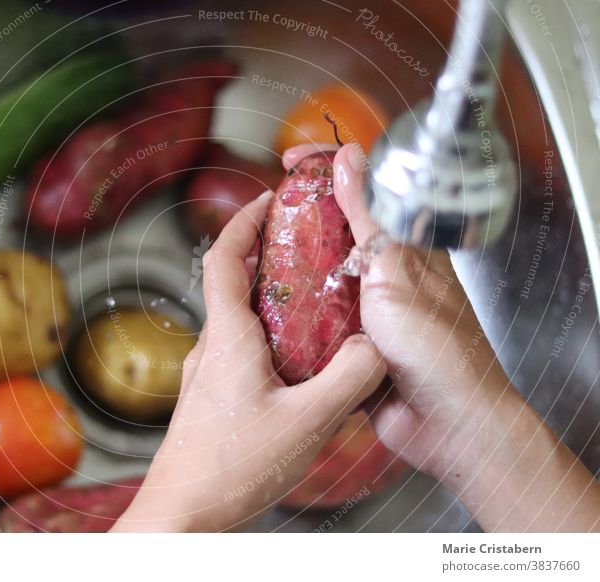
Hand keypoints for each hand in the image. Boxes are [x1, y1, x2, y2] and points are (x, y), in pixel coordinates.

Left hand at [112, 190, 385, 531]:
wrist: (184, 515)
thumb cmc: (230, 468)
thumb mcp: (308, 421)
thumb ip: (349, 377)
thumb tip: (375, 347)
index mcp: (228, 337)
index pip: (225, 257)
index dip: (243, 220)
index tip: (267, 199)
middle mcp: (212, 348)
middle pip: (234, 283)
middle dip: (267, 256)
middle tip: (306, 244)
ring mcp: (209, 375)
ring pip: (240, 320)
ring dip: (271, 301)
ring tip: (315, 302)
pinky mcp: (214, 399)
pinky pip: (242, 352)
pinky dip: (269, 338)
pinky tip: (301, 364)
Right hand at [292, 142, 599, 531]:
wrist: (446, 423)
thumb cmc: (436, 345)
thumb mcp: (395, 269)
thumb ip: (369, 217)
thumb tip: (349, 158)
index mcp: (404, 248)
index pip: (363, 192)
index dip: (326, 170)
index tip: (290, 160)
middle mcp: (383, 274)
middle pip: (335, 232)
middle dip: (298, 217)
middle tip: (262, 210)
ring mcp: (364, 310)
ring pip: (319, 276)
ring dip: (290, 266)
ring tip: (254, 254)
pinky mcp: (348, 345)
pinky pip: (313, 321)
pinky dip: (293, 312)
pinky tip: (267, 306)